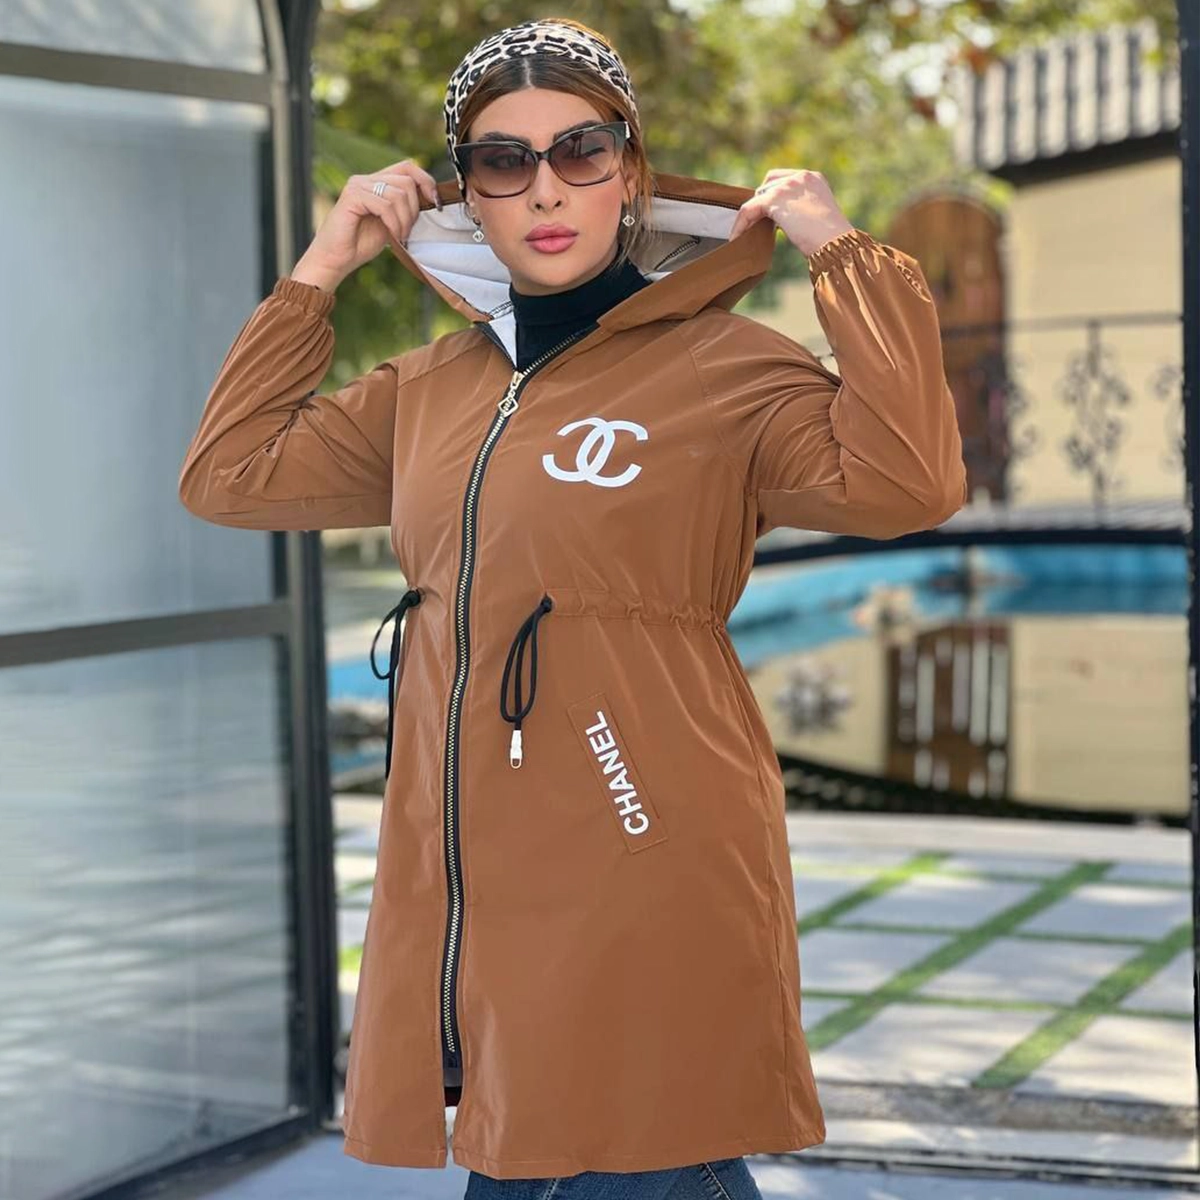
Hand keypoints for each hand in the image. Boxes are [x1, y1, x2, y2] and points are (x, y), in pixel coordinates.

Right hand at [295, 159, 442, 288]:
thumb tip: (431, 199)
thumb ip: (404, 208)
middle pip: (406, 181)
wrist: (335, 259)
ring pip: (398, 193)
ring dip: (404, 220)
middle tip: (407, 231)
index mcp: (375, 182)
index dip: (426, 181)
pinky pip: (385, 204)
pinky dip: (394, 222)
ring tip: (399, 236)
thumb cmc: (361, 244)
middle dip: (414, 209)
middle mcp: (365, 179)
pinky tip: (392, 235)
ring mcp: (357, 185)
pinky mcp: (352, 196)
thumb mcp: (391, 222)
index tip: (435, 203)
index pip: (408, 167)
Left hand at [728, 169, 853, 257]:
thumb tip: (781, 218)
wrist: (834, 243)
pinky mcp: (775, 199)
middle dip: (763, 202)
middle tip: (757, 222)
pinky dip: (741, 223)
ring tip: (745, 232)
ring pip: (758, 197)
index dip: (774, 195)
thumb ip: (801, 208)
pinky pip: (748, 209)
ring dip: (752, 214)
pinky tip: (737, 237)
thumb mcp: (818, 216)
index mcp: (814, 178)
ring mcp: (788, 185)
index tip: (769, 214)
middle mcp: (801, 176)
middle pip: (769, 183)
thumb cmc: (829, 239)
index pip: (785, 179)